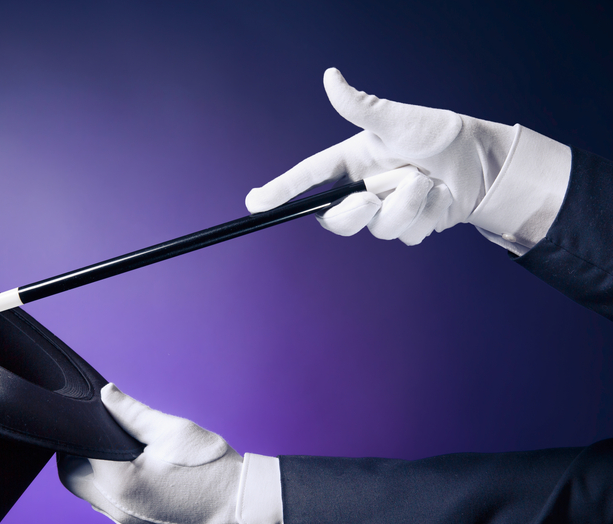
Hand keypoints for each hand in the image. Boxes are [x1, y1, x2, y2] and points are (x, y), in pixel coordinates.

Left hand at [58, 384, 245, 523]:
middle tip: (103, 430)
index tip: (92, 416)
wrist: (241, 508)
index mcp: (120, 483)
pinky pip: (109, 505)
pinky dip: (110, 486)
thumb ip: (132, 412)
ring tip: (120, 449)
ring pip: (89, 494)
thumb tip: (106, 394)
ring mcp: (126, 523)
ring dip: (94, 471)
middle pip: (73, 478)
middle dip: (80, 453)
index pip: (76, 452)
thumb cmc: (211, 468)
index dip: (81, 431)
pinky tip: (132, 469)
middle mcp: (117, 509)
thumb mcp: (172, 430)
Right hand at [245, 68, 514, 244]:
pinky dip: (428, 214)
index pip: (307, 179)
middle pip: (336, 218)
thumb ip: (361, 107)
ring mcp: (385, 211)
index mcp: (351, 162)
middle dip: (354, 212)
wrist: (480, 163)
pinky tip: (441, 197)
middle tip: (372, 199)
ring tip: (427, 181)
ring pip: (379, 228)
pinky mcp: (408, 226)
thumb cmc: (436, 134)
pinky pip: (408, 234)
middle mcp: (363, 188)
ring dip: (407, 205)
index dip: (280, 190)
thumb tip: (331, 77)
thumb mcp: (397, 120)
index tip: (255, 202)